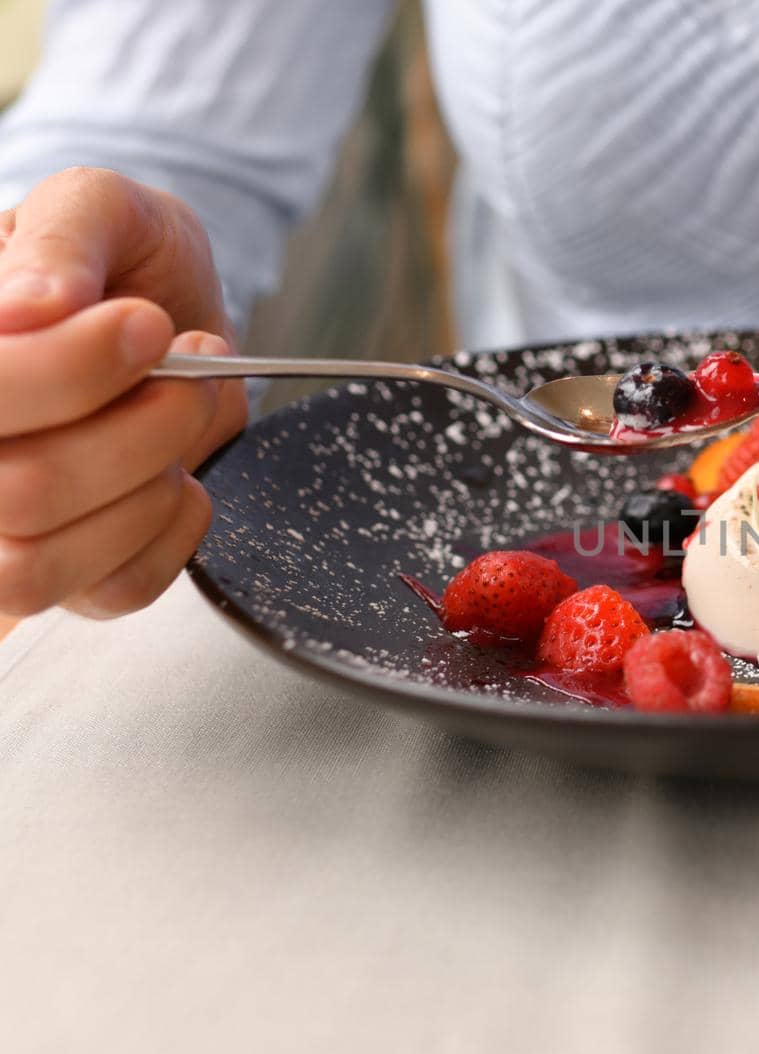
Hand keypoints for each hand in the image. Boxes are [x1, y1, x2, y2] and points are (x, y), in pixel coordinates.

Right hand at [0, 168, 246, 619]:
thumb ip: (65, 238)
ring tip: (187, 411)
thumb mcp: (98, 207)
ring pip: (39, 564)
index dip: (67, 371)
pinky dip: (172, 532)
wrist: (165, 307)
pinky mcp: (65, 570)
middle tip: (192, 363)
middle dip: (136, 426)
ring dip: (149, 485)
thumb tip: (29, 306)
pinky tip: (185, 474)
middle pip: (13, 494)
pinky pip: (110, 592)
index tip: (147, 324)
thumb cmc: (119, 256)